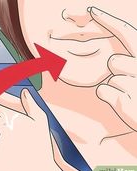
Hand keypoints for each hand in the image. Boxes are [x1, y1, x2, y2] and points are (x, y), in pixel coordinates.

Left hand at [91, 7, 136, 130]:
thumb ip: (129, 60)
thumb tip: (110, 57)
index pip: (127, 33)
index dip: (109, 21)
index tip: (92, 11)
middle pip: (114, 62)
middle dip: (119, 71)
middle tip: (132, 82)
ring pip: (111, 78)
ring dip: (118, 87)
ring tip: (134, 97)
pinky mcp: (127, 102)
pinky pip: (104, 91)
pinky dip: (111, 98)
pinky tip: (127, 105)